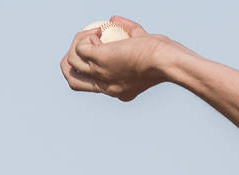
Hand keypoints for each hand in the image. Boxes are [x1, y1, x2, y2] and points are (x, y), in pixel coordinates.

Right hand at [60, 17, 175, 101]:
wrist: (167, 62)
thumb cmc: (163, 56)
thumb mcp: (143, 49)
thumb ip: (129, 32)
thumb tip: (113, 19)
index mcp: (118, 91)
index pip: (91, 85)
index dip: (87, 66)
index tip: (98, 48)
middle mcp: (107, 88)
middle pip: (72, 80)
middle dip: (70, 60)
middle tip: (86, 42)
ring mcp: (101, 75)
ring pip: (71, 61)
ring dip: (79, 42)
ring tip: (97, 32)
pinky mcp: (99, 60)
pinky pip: (80, 47)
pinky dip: (86, 36)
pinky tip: (101, 31)